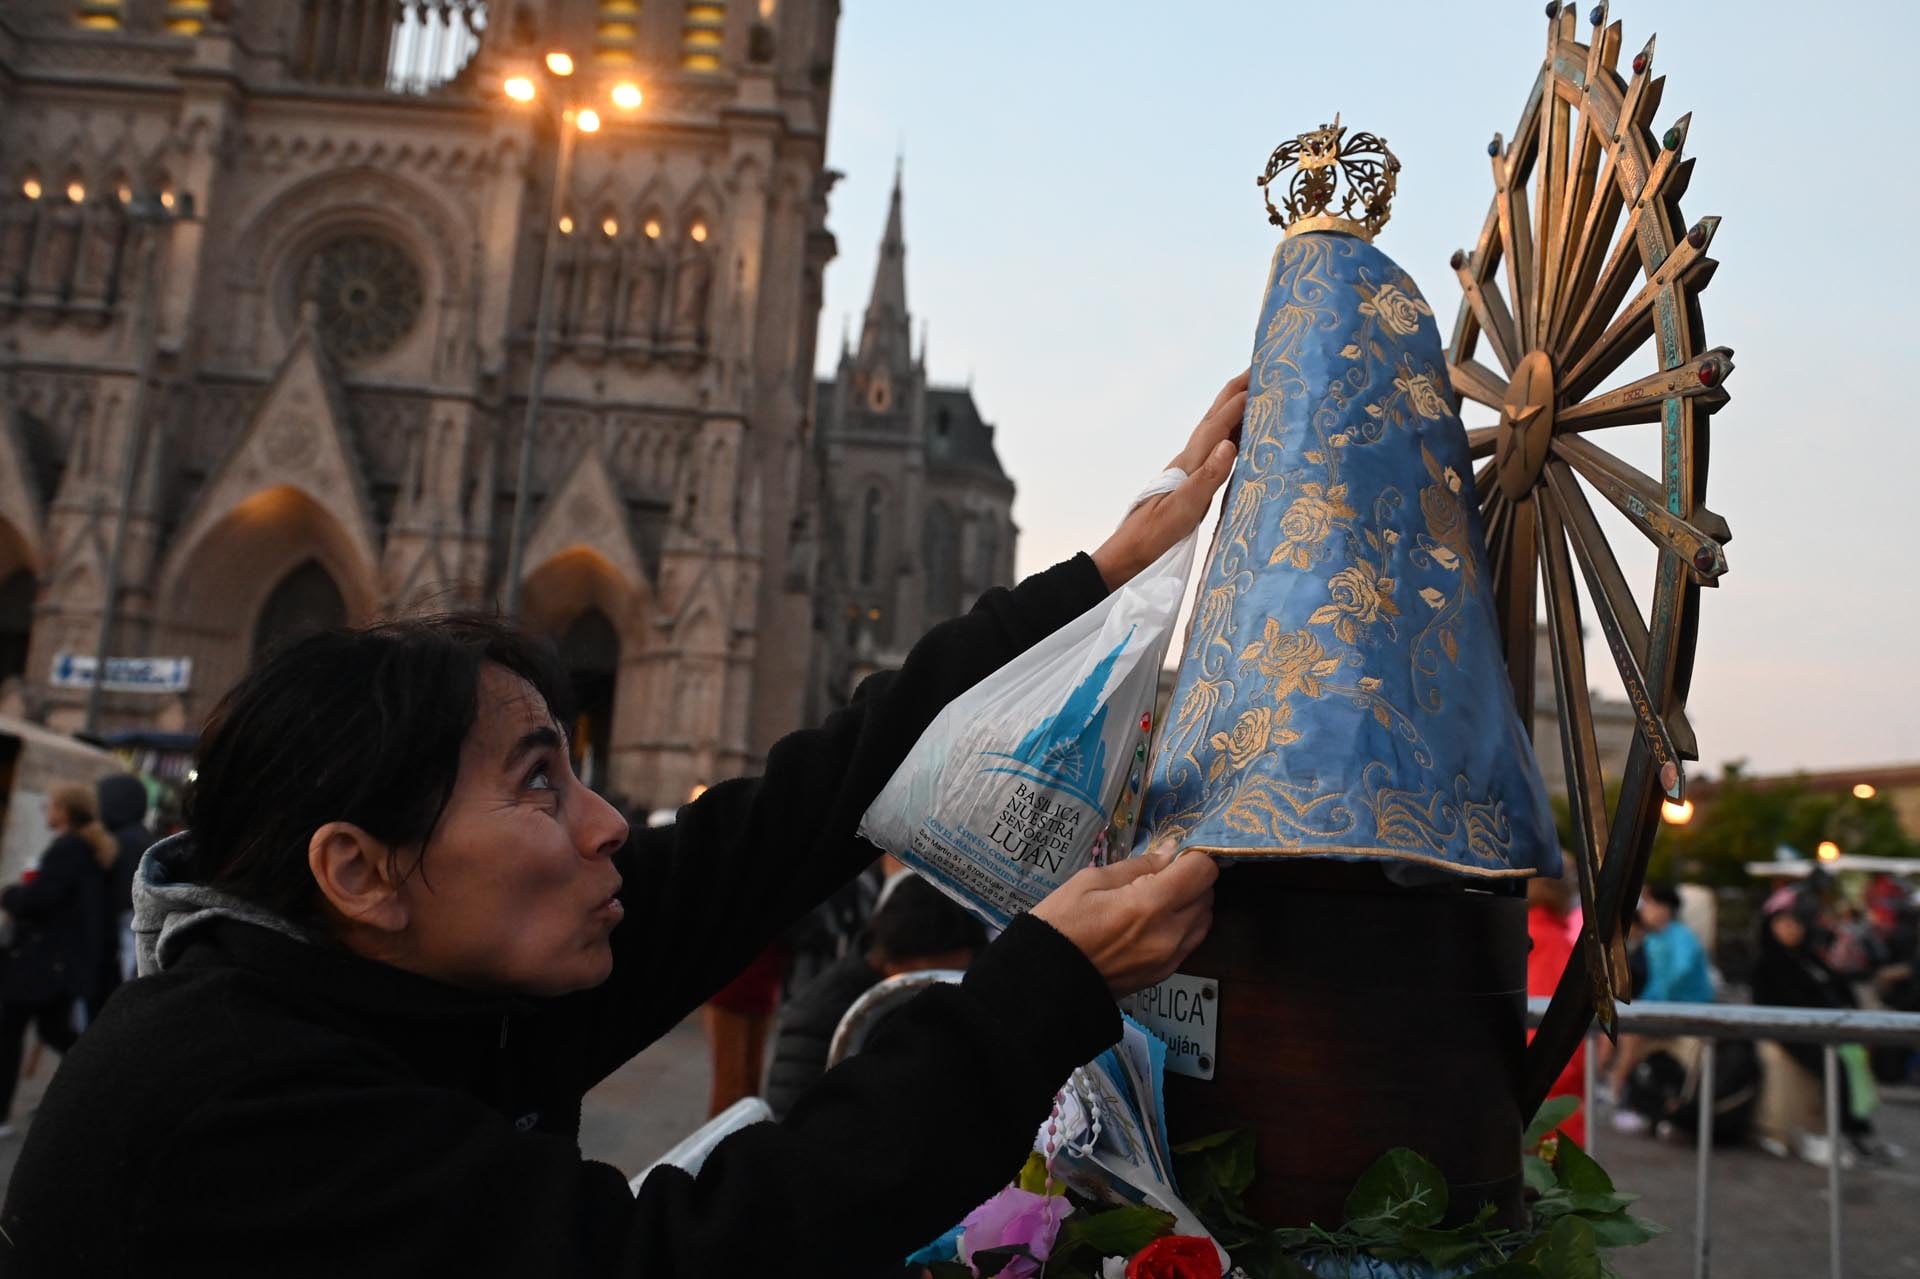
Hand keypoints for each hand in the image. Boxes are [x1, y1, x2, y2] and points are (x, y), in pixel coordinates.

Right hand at [1030, 841, 1216, 996]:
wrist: (1046, 980)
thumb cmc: (1061, 923)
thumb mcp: (1091, 880)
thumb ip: (1138, 866)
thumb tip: (1170, 854)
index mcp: (1151, 904)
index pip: (1202, 871)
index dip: (1193, 856)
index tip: (1175, 855)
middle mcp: (1170, 933)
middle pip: (1207, 895)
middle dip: (1191, 880)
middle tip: (1161, 876)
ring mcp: (1170, 958)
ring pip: (1204, 921)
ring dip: (1191, 904)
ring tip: (1158, 900)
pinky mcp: (1164, 974)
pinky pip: (1189, 942)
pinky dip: (1182, 926)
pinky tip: (1153, 923)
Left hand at [1091, 369, 1248, 589]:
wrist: (1130, 551)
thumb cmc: (1155, 534)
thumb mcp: (1184, 509)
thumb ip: (1208, 477)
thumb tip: (1230, 442)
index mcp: (1191, 460)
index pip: (1222, 420)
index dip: (1246, 397)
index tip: (1272, 376)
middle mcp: (1191, 457)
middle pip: (1217, 413)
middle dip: (1239, 388)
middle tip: (1265, 367)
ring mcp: (1191, 466)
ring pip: (1218, 426)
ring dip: (1238, 405)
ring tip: (1261, 391)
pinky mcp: (1192, 479)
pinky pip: (1218, 445)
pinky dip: (1235, 430)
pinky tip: (1244, 434)